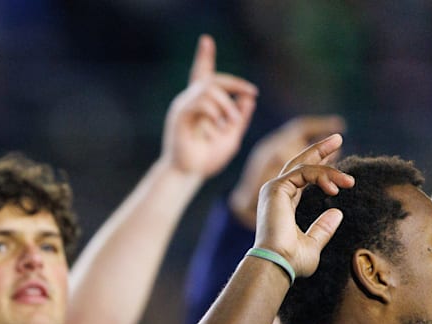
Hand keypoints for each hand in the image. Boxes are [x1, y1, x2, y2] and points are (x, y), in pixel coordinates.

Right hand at [162, 35, 257, 181]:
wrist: (189, 174)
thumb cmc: (207, 158)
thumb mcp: (232, 135)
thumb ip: (240, 116)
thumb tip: (248, 96)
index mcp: (200, 104)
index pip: (201, 74)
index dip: (203, 57)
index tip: (206, 40)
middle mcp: (189, 101)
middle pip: (210, 77)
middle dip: (234, 82)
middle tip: (252, 93)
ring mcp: (183, 107)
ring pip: (208, 89)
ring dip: (226, 104)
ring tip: (232, 122)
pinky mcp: (180, 115)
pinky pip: (201, 102)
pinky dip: (216, 112)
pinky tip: (219, 127)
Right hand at [252, 134, 351, 279]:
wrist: (276, 264)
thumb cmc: (291, 260)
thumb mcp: (313, 244)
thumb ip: (323, 228)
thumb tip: (338, 212)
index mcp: (283, 204)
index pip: (302, 177)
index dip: (320, 166)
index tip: (338, 158)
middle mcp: (276, 193)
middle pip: (299, 162)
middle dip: (320, 149)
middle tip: (339, 136)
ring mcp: (274, 189)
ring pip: (305, 166)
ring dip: (330, 170)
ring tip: (349, 181)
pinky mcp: (275, 188)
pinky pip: (303, 172)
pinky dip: (321, 176)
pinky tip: (335, 188)